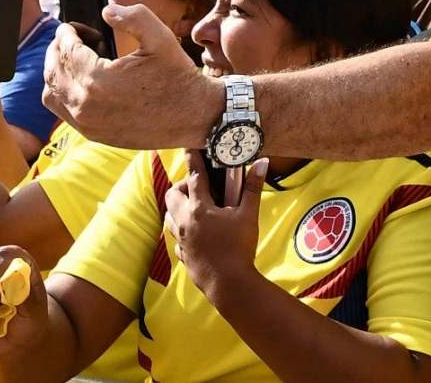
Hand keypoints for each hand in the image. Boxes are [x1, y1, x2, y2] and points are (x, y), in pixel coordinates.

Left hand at [44, 0, 221, 151]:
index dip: (66, 34)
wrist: (192, 116)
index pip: (67, 52)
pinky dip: (64, 93)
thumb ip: (132, 17)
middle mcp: (86, 105)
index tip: (69, 26)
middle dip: (57, 51)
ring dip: (56, 74)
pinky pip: (63, 112)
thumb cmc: (177, 76)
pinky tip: (83, 81)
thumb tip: (106, 12)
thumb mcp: (160, 38)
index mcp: (99, 80)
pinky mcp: (92, 134)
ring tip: (73, 60)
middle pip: (53, 72)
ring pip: (51, 95)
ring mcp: (87, 123)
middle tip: (68, 38)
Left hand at [165, 156, 265, 299]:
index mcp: (200, 209)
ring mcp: (181, 239)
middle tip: (201, 186)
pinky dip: (183, 228)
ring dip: (179, 207)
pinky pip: (176, 236)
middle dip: (183, 185)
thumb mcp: (249, 215)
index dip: (192, 158)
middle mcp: (185, 222)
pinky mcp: (182, 254)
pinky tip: (198, 232)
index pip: (194, 176)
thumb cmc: (239, 248)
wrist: (228, 284)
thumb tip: (261, 162)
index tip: (190, 146)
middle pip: (172, 194)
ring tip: (197, 207)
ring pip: (169, 215)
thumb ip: (252, 188)